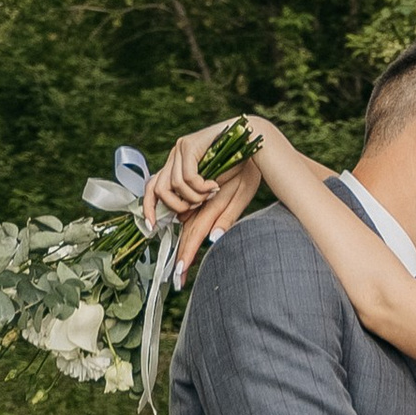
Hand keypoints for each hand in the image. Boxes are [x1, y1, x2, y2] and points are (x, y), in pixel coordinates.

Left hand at [140, 125, 263, 263]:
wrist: (258, 140)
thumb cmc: (249, 168)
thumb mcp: (236, 199)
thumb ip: (221, 218)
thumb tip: (212, 240)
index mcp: (189, 187)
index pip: (175, 219)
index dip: (178, 247)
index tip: (179, 274)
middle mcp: (179, 171)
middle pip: (157, 202)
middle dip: (170, 228)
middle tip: (183, 252)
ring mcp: (179, 157)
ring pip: (166, 191)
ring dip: (190, 201)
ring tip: (210, 195)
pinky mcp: (185, 147)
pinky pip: (181, 179)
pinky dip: (197, 187)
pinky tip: (213, 185)